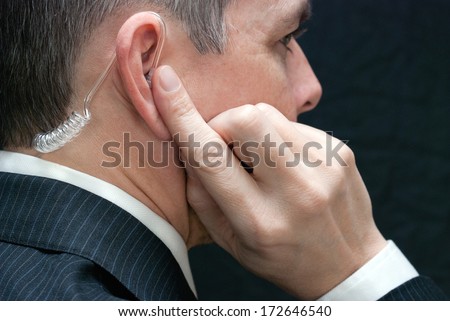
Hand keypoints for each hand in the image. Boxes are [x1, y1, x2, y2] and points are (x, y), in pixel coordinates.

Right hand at [151, 66, 386, 299]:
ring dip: (251, 130)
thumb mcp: (231, 241)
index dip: (181, 115)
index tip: (163, 79)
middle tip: (227, 147)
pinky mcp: (340, 151)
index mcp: (259, 221)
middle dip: (224, 123)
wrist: (348, 264)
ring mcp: (324, 167)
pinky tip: (289, 164)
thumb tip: (187, 143)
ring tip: (261, 161)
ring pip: (268, 113)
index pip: (210, 157)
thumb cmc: (281, 256)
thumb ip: (201, 195)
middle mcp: (296, 192)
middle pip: (246, 118)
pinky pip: (293, 123)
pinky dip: (279, 137)